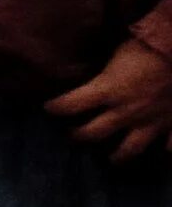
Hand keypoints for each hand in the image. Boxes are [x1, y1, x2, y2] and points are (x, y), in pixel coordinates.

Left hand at [46, 35, 171, 162]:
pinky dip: (166, 150)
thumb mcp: (118, 53)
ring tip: (113, 160)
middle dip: (79, 135)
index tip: (48, 108)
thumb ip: (106, 71)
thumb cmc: (149, 46)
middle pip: (93, 133)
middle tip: (73, 136)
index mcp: (108, 90)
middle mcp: (126, 112)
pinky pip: (170, 145)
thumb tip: (95, 74)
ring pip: (130, 148)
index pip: (70, 104)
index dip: (56, 107)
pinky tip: (163, 152)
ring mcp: (151, 122)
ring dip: (119, 156)